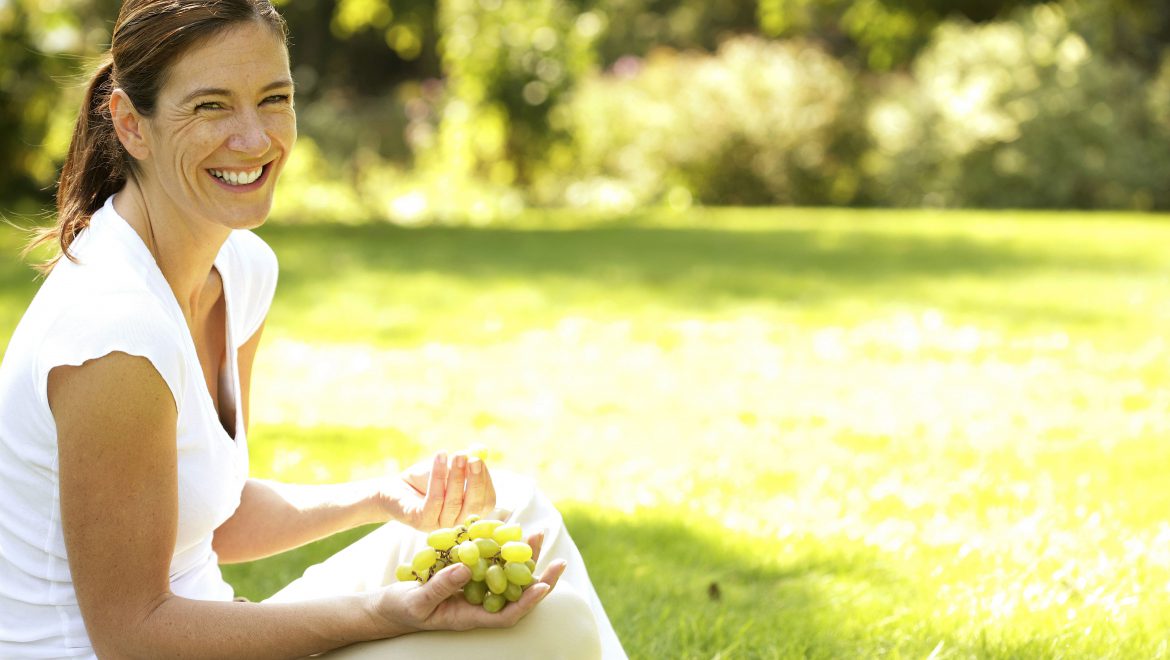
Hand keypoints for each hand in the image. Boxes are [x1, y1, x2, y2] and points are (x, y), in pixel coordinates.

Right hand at [373, 531, 563, 632]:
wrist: (387, 606)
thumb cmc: (401, 610)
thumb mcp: (418, 601)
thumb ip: (441, 587)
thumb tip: (467, 569)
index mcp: (470, 617)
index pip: (507, 615)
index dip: (528, 602)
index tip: (544, 587)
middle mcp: (477, 604)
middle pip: (514, 593)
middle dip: (537, 576)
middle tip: (558, 559)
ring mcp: (473, 589)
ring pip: (505, 574)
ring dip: (522, 555)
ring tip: (536, 532)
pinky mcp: (465, 574)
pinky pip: (489, 561)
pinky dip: (499, 545)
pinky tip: (505, 527)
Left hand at [378, 452, 496, 531]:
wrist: (395, 489)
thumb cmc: (424, 480)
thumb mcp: (447, 470)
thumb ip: (463, 464)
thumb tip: (478, 453)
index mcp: (467, 512)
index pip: (486, 502)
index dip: (485, 481)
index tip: (479, 460)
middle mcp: (455, 523)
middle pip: (474, 507)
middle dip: (475, 481)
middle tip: (474, 459)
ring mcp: (438, 525)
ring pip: (453, 502)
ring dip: (456, 476)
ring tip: (457, 455)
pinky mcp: (420, 521)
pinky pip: (434, 500)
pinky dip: (438, 477)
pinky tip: (439, 458)